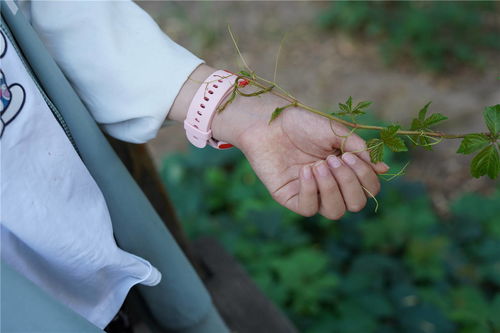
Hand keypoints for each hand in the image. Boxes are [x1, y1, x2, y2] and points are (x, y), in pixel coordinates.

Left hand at [213, 94, 388, 219]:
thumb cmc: (302, 124)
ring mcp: (311, 193)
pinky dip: (310, 191)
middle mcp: (331, 185)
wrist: (268, 122)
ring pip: (335, 212)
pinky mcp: (290, 198)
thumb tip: (383, 169)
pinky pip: (308, 209)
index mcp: (345, 170)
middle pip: (355, 204)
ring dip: (331, 188)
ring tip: (318, 165)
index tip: (349, 155)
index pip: (369, 189)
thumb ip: (359, 150)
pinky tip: (305, 171)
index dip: (366, 178)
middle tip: (333, 160)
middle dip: (349, 183)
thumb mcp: (336, 133)